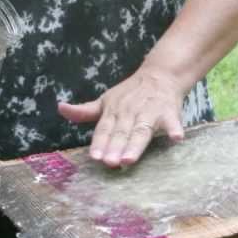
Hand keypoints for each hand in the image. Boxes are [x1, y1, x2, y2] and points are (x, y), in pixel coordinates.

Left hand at [58, 67, 186, 167]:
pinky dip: (175, 129)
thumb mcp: (106, 101)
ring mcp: (150, 112)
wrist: (161, 75)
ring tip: (129, 159)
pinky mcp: (169, 113)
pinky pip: (173, 122)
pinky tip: (176, 138)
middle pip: (122, 132)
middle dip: (115, 147)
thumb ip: (85, 111)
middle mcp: (130, 112)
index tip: (95, 157)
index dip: (100, 143)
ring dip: (136, 144)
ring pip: (142, 130)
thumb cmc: (130, 94)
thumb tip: (61, 109)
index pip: (104, 129)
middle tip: (110, 163)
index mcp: (113, 111)